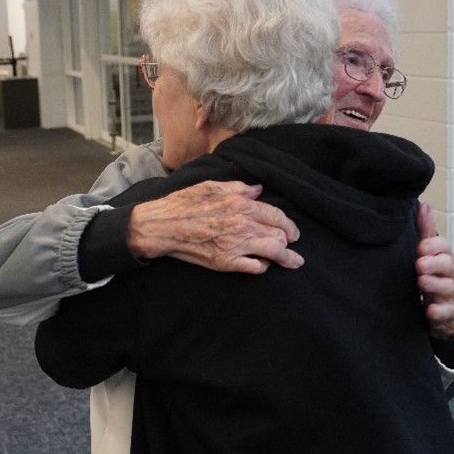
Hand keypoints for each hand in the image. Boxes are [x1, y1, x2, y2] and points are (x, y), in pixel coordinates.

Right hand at [126, 180, 303, 274]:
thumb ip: (238, 188)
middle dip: (289, 241)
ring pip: (273, 252)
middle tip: (293, 246)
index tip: (293, 231)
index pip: (275, 215)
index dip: (288, 224)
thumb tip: (258, 190)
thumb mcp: (211, 187)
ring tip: (292, 262)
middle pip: (279, 235)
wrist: (161, 226)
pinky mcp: (226, 262)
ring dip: (286, 257)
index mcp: (239, 204)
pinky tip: (263, 265)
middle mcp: (241, 224)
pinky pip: (255, 267)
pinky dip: (263, 266)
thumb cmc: (182, 204)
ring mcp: (235, 245)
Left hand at [415, 202, 453, 339]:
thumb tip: (424, 205)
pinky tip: (430, 311)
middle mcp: (450, 275)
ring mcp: (450, 295)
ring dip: (435, 284)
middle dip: (435, 263)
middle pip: (449, 265)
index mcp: (444, 258)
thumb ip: (426, 232)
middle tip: (419, 264)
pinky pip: (447, 313)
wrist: (440, 313)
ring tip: (421, 281)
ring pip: (449, 287)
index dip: (434, 246)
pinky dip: (439, 312)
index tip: (420, 247)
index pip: (444, 248)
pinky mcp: (448, 314)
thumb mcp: (427, 255)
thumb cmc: (432, 277)